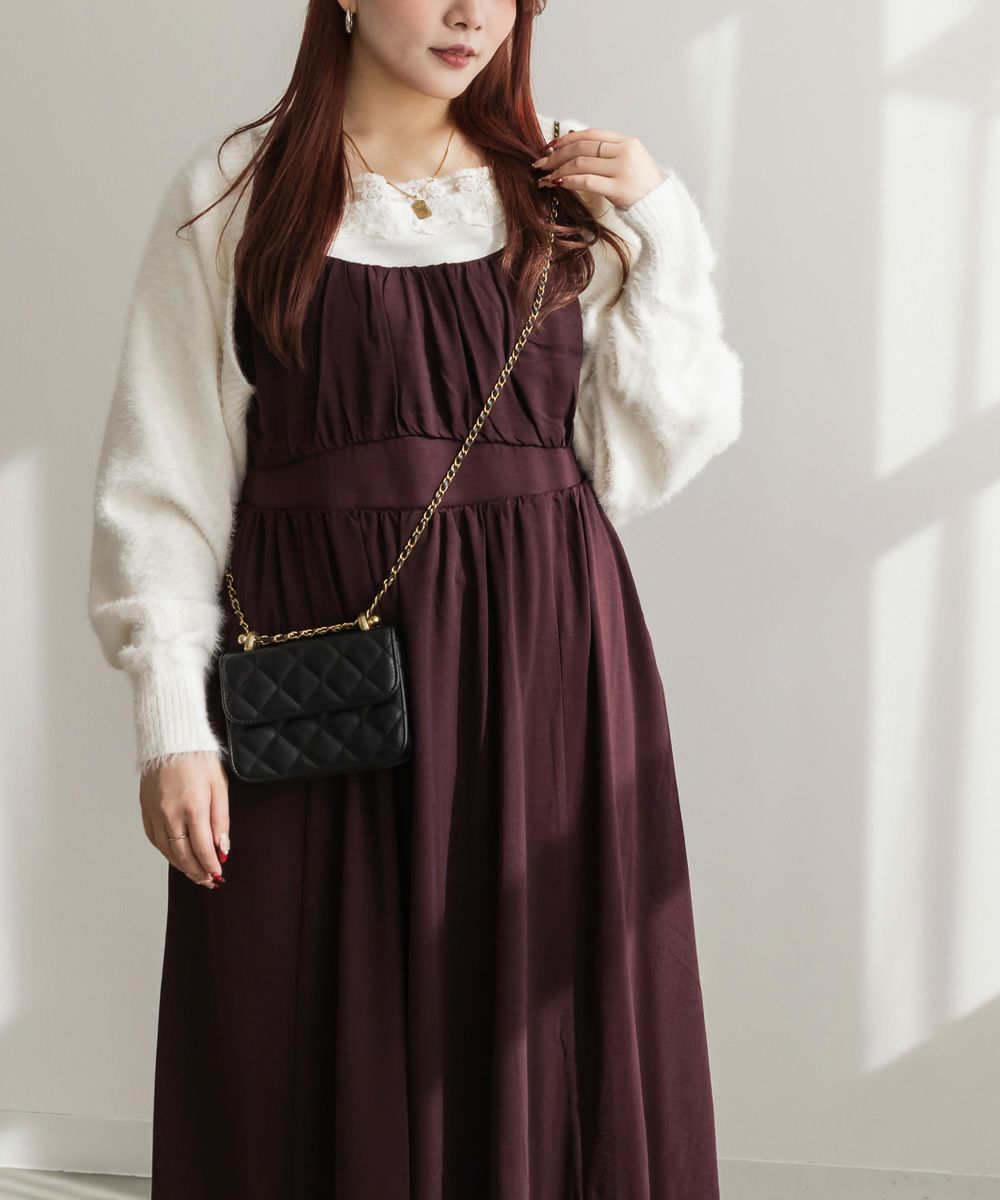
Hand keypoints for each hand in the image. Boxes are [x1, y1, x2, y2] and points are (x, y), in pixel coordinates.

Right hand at [139, 751, 229, 888]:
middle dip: (197, 872)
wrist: (171, 739)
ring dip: (181, 866)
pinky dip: (166, 852)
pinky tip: (177, 856)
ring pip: (167, 851)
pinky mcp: (145, 810)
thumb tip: (223, 849)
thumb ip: (221, 820)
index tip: (218, 875)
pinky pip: (154, 839)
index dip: (210, 866)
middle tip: (209, 881)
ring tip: (196, 873)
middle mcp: (170, 814)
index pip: (202, 848)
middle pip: (182, 855)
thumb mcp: (219, 787)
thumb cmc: (199, 759)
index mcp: (193, 807)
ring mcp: (154, 813)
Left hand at [531, 126, 667, 211]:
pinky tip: (556, 184)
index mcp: (627, 142)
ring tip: (545, 178)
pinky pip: (587, 181)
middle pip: (583, 147)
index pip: (591, 134)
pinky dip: (568, 181)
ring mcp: (623, 169)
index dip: (567, 139)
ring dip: (558, 170)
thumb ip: (608, 155)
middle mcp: (625, 151)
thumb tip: (575, 149)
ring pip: (581, 163)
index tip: (550, 146)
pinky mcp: (619, 188)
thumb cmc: (643, 189)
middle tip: (540, 163)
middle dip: (557, 155)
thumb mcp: (630, 163)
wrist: (661, 208)